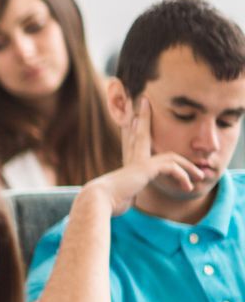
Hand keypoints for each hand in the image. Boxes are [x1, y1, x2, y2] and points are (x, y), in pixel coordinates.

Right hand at [91, 97, 198, 215]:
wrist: (102, 198)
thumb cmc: (111, 199)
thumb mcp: (122, 193)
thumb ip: (127, 191)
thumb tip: (122, 198)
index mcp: (128, 161)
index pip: (132, 138)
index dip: (134, 126)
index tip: (133, 115)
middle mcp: (132, 157)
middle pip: (140, 132)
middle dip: (144, 117)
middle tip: (145, 101)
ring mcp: (140, 161)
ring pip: (170, 155)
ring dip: (188, 166)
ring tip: (201, 176)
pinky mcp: (147, 167)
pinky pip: (172, 167)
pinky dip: (183, 176)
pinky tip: (188, 186)